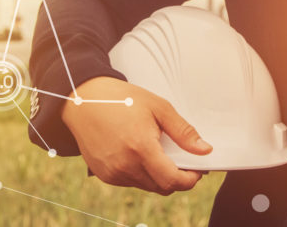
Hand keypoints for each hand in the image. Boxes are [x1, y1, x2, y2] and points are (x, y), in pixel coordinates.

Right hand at [62, 76, 212, 194]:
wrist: (82, 100)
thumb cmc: (121, 99)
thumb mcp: (158, 107)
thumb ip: (182, 131)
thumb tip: (204, 150)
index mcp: (140, 148)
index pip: (173, 180)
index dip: (190, 179)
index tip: (197, 170)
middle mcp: (125, 165)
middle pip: (162, 187)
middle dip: (177, 178)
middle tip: (183, 160)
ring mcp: (112, 173)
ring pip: (147, 186)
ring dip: (158, 176)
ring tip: (158, 152)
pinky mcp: (104, 175)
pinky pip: (131, 182)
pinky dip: (141, 174)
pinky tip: (138, 154)